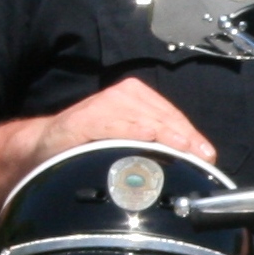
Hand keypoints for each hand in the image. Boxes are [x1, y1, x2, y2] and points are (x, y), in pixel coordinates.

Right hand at [21, 77, 215, 169]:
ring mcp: (106, 103)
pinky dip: (134, 131)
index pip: (173, 117)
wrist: (46, 146)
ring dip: (166, 136)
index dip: (192, 136)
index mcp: (138, 97)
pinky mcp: (88, 117)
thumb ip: (155, 144)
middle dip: (184, 140)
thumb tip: (192, 160)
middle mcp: (125, 94)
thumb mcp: (128, 141)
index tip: (207, 155)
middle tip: (199, 159)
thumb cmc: (91, 145)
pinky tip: (148, 138)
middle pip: (164, 118)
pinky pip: (117, 124)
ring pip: (145, 119)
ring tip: (183, 152)